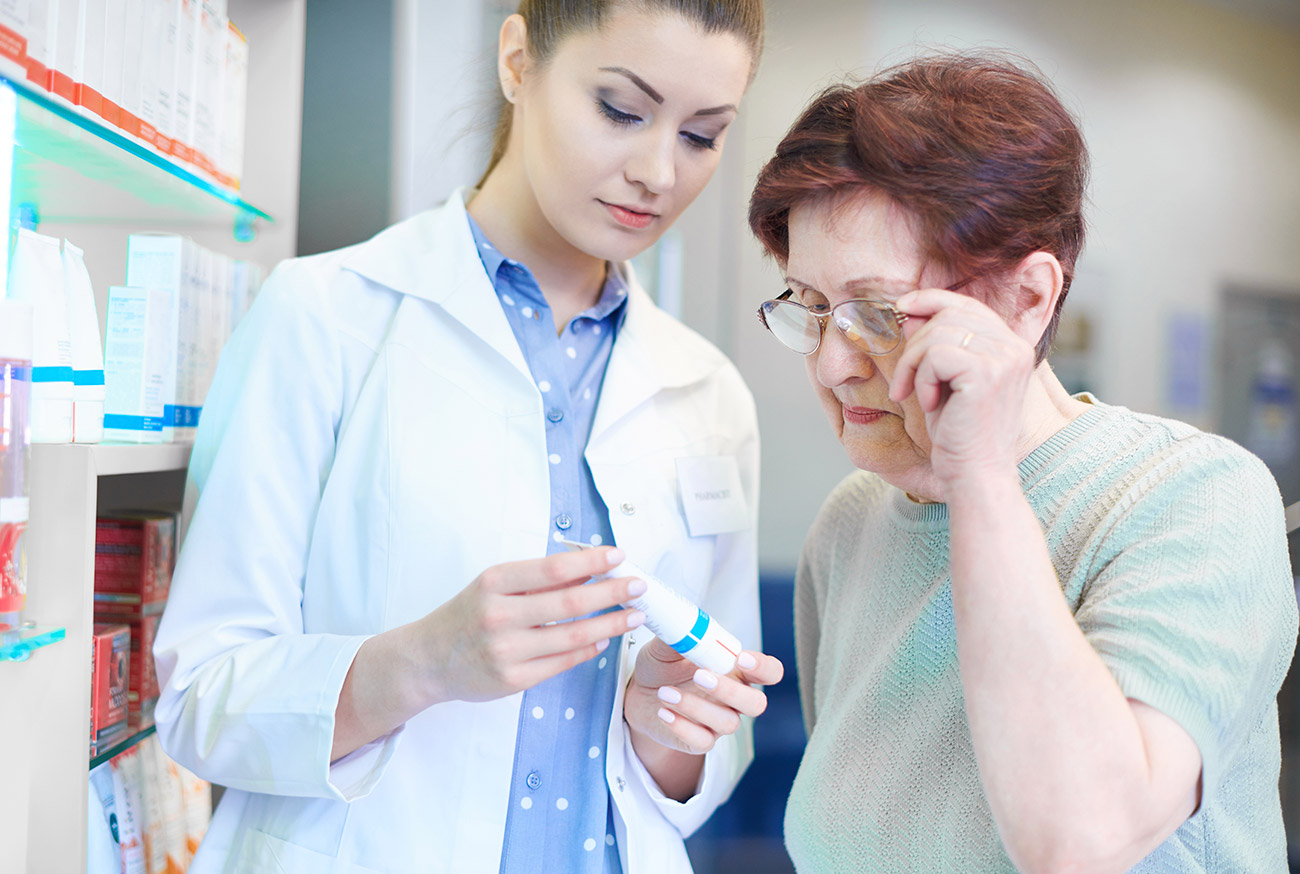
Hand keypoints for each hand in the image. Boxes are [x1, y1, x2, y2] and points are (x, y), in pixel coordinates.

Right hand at [416, 547, 646, 703]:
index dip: (591, 561)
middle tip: (639, 586)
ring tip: (633, 615)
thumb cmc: (468, 615)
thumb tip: (589, 568)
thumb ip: (537, 578)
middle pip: (569, 603)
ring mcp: (506, 651)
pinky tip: (604, 639)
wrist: (428, 660)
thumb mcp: (494, 585)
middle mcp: (499, 615)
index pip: (553, 568)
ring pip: (572, 637)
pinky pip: (562, 662)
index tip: (619, 555)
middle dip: (612, 592)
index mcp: (493, 582)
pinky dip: (588, 649)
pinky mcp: (513, 680)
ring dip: (610, 624)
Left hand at [625, 638, 783, 755]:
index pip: (769, 671)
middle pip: (756, 704)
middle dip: (730, 691)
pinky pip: (703, 742)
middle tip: (699, 676)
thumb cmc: (661, 667)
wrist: (638, 694)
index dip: (763, 667)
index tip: (741, 659)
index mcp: (735, 670)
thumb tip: (683, 627)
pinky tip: (663, 712)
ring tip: (665, 692)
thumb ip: (679, 637)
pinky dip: (682, 727)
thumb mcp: (665, 647)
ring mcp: (718, 722)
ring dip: (695, 707)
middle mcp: (733, 699)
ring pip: (728, 723)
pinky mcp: (699, 741)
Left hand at [888, 288, 1035, 484]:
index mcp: (1011, 346)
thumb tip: (910, 312)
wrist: (975, 473)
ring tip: (914, 395)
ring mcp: (1005, 357)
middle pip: (949, 313)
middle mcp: (1014, 346)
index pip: (967, 304)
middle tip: (904, 383)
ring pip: (937, 333)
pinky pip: (935, 355)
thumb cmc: (958, 434)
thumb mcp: (942, 381)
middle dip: (914, 344)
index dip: (930, 300)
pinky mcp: (987, 372)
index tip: (901, 308)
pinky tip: (930, 404)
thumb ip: (933, 345)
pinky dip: (921, 378)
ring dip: (912, 365)